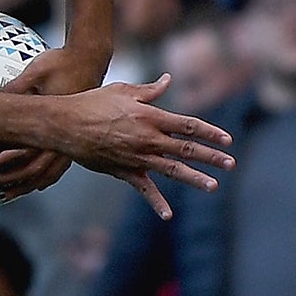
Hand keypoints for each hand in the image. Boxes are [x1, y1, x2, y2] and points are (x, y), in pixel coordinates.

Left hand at [0, 43, 110, 196]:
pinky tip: (38, 182)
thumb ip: (14, 89)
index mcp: (55, 122)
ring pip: (51, 171)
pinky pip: (60, 164)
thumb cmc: (64, 63)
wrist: (89, 57)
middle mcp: (66, 134)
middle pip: (39, 170)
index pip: (28, 152)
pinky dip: (46, 175)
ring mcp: (73, 137)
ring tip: (11, 190)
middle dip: (14, 180)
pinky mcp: (76, 134)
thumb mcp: (34, 73)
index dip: (6, 161)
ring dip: (29, 182)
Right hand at [51, 74, 234, 220]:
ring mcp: (137, 157)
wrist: (65, 125)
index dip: (210, 132)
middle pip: (186, 148)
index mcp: (150, 116)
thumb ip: (149, 90)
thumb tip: (167, 80)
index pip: (188, 124)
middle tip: (231, 163)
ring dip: (194, 178)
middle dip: (211, 156)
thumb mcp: (123, 90)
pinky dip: (156, 202)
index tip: (227, 139)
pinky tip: (168, 215)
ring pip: (172, 170)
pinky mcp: (124, 171)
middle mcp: (147, 138)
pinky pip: (144, 189)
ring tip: (214, 186)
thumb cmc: (92, 103)